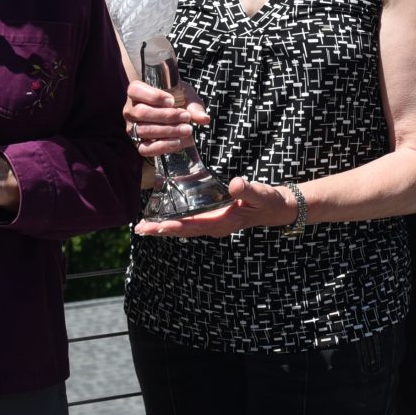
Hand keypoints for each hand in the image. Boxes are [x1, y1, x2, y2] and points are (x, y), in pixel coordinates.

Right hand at [123, 79, 208, 157]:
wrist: (171, 112)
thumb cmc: (176, 98)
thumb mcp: (186, 96)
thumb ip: (194, 106)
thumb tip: (204, 119)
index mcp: (136, 91)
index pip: (135, 90)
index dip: (153, 96)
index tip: (172, 101)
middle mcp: (130, 109)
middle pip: (141, 113)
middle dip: (166, 116)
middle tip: (186, 117)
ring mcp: (132, 127)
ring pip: (144, 130)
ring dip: (167, 131)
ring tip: (186, 129)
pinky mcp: (138, 142)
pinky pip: (144, 149)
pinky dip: (161, 146)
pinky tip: (176, 142)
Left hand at [135, 176, 295, 236]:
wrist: (275, 208)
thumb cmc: (267, 200)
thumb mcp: (260, 193)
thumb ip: (248, 189)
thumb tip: (235, 184)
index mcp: (223, 222)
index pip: (194, 225)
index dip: (175, 225)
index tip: (158, 225)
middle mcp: (214, 226)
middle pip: (183, 230)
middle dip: (161, 229)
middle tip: (140, 229)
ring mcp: (212, 224)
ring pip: (183, 228)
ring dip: (163, 228)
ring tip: (143, 227)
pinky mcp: (212, 219)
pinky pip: (189, 223)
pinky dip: (173, 222)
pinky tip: (162, 219)